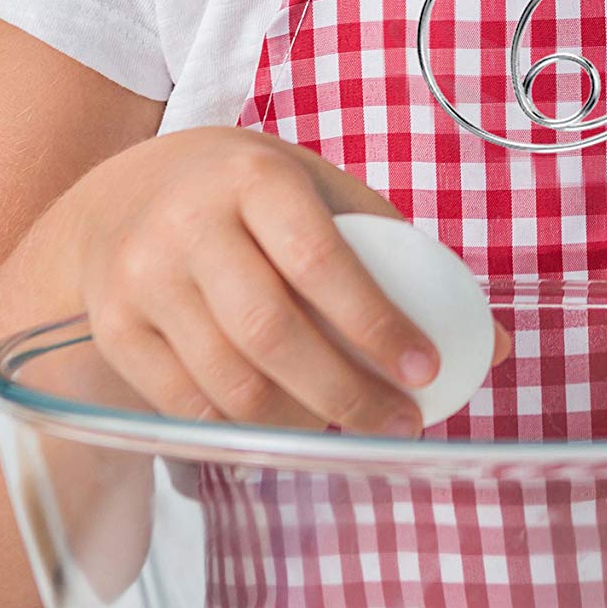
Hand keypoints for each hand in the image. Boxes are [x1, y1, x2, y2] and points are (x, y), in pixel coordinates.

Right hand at [65, 127, 507, 436]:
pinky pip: (187, 403)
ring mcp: (142, 278)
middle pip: (271, 333)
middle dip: (346, 394)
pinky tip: (285, 428)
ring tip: (349, 428)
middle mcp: (188, 224)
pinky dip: (244, 429)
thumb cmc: (252, 197)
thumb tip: (494, 343)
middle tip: (400, 422)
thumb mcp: (319, 193)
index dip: (376, 323)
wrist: (124, 196)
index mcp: (255, 178)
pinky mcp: (112, 327)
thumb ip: (400, 257)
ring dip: (299, 422)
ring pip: (228, 382)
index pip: (321, 260)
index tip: (427, 370)